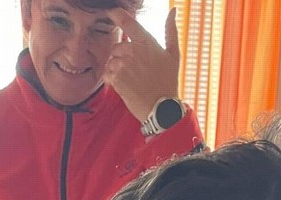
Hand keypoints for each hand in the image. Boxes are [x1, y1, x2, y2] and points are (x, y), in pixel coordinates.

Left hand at [103, 7, 179, 123]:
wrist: (161, 108)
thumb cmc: (168, 82)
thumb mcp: (173, 54)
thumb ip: (170, 30)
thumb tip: (173, 10)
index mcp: (146, 41)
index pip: (126, 21)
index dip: (115, 14)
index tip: (110, 11)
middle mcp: (133, 50)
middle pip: (117, 46)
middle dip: (121, 56)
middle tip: (134, 71)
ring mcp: (123, 64)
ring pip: (111, 60)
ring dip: (116, 69)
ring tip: (131, 80)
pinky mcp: (116, 78)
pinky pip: (107, 74)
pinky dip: (112, 80)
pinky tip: (124, 86)